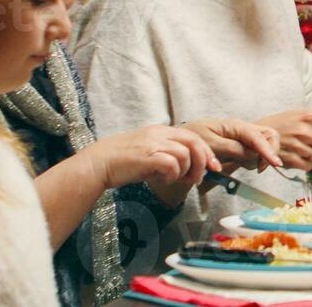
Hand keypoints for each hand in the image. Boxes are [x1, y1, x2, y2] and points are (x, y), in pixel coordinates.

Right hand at [83, 125, 215, 191]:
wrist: (98, 163)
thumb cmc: (123, 162)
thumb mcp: (149, 152)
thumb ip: (168, 156)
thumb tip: (188, 170)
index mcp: (161, 131)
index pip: (193, 136)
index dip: (207, 152)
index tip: (214, 166)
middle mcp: (159, 134)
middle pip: (194, 141)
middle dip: (203, 161)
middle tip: (200, 177)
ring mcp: (153, 144)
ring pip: (185, 153)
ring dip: (186, 170)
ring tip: (177, 180)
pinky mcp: (146, 156)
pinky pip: (171, 163)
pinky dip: (173, 174)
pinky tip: (165, 180)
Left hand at [179, 118, 283, 173]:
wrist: (182, 143)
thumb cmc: (193, 139)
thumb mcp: (209, 144)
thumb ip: (232, 148)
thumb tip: (252, 154)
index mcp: (236, 126)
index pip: (259, 137)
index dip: (268, 150)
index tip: (275, 164)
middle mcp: (243, 130)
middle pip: (269, 137)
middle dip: (268, 152)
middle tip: (258, 168)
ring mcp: (243, 138)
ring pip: (264, 147)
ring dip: (258, 158)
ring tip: (239, 165)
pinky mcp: (241, 147)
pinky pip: (254, 154)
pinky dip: (251, 161)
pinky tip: (238, 164)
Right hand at [256, 109, 311, 170]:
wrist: (257, 134)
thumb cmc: (282, 123)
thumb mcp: (300, 114)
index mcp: (308, 115)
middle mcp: (303, 130)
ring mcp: (296, 146)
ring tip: (305, 148)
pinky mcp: (290, 160)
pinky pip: (309, 167)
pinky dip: (306, 164)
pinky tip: (299, 156)